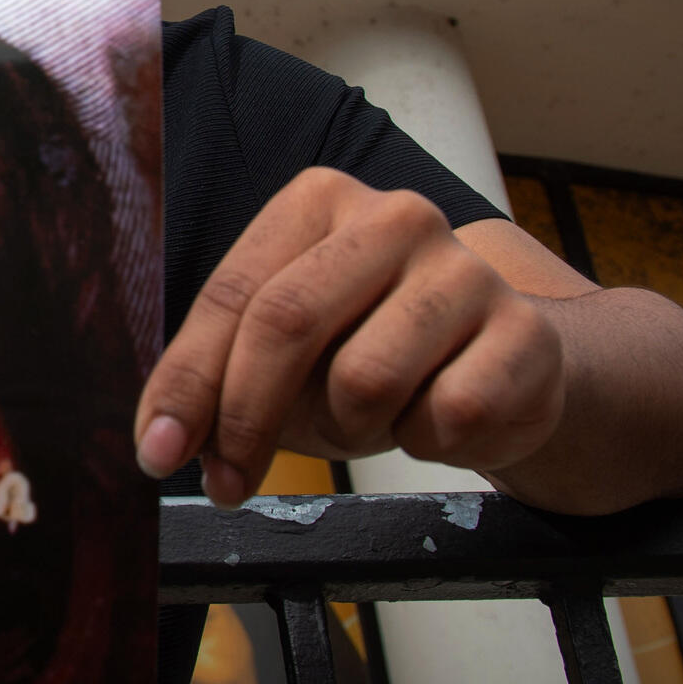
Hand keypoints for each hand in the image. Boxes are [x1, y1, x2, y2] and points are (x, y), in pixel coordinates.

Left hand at [134, 167, 564, 506]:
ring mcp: (467, 270)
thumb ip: (222, 382)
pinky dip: (426, 443)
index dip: (187, 381)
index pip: (234, 294)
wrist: (507, 368)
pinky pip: (446, 417)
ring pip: (365, 380)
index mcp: (320, 203)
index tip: (158, 451)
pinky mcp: (525, 333)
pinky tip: (437, 420)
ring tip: (370, 420)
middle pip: (287, 322)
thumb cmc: (375, 351)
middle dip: (245, 418)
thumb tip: (165, 440)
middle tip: (230, 480)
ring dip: (350, 431)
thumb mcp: (288, 356)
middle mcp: (395, 217)